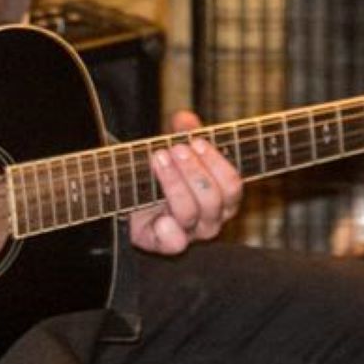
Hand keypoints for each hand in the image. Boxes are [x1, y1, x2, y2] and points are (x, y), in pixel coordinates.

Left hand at [130, 111, 241, 254]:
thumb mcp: (174, 145)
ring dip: (174, 183)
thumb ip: (183, 132)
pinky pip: (173, 244)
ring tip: (158, 159)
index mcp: (222, 199)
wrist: (131, 192)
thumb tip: (185, 119)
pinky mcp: (161, 241)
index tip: (197, 141)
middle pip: (212, 199)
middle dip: (193, 170)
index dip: (217, 163)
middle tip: (176, 148)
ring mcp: (188, 233)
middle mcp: (210, 220)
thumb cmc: (163, 169)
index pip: (232, 186)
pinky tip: (162, 217)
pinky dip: (169, 232)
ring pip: (189, 213)